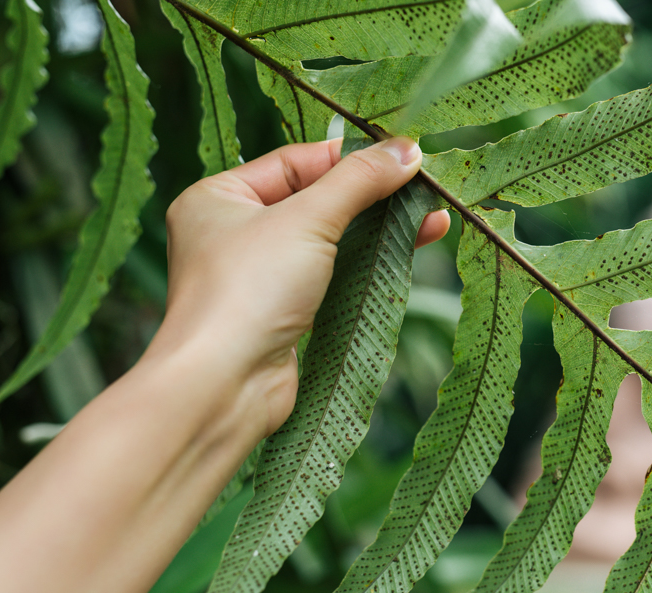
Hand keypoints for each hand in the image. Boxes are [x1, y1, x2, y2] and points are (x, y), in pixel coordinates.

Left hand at [149, 137, 449, 435]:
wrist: (225, 385)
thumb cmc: (248, 292)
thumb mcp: (307, 220)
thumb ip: (359, 180)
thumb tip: (407, 149)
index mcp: (218, 198)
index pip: (296, 161)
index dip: (351, 158)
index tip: (405, 156)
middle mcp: (232, 233)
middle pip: (317, 199)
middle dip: (374, 196)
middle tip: (427, 191)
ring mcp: (258, 276)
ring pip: (329, 240)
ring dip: (379, 231)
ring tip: (433, 222)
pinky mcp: (282, 313)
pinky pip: (331, 276)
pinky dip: (366, 265)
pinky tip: (405, 255)